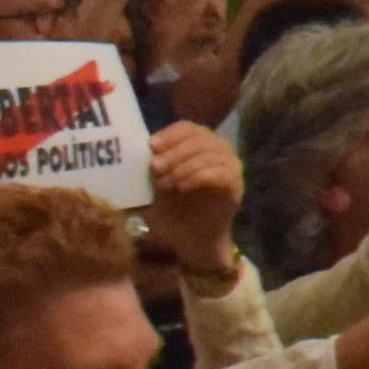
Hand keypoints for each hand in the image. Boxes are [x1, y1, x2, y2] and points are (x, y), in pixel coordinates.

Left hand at [140, 123, 243, 279]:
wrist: (191, 240)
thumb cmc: (173, 210)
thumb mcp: (155, 186)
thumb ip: (150, 168)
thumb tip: (132, 154)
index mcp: (199, 145)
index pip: (188, 127)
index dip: (170, 134)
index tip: (151, 146)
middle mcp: (219, 151)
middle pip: (200, 138)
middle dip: (174, 151)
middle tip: (155, 167)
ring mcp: (230, 167)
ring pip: (210, 154)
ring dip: (183, 166)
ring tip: (165, 183)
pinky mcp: (236, 185)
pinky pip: (221, 173)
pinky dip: (198, 177)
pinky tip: (182, 187)